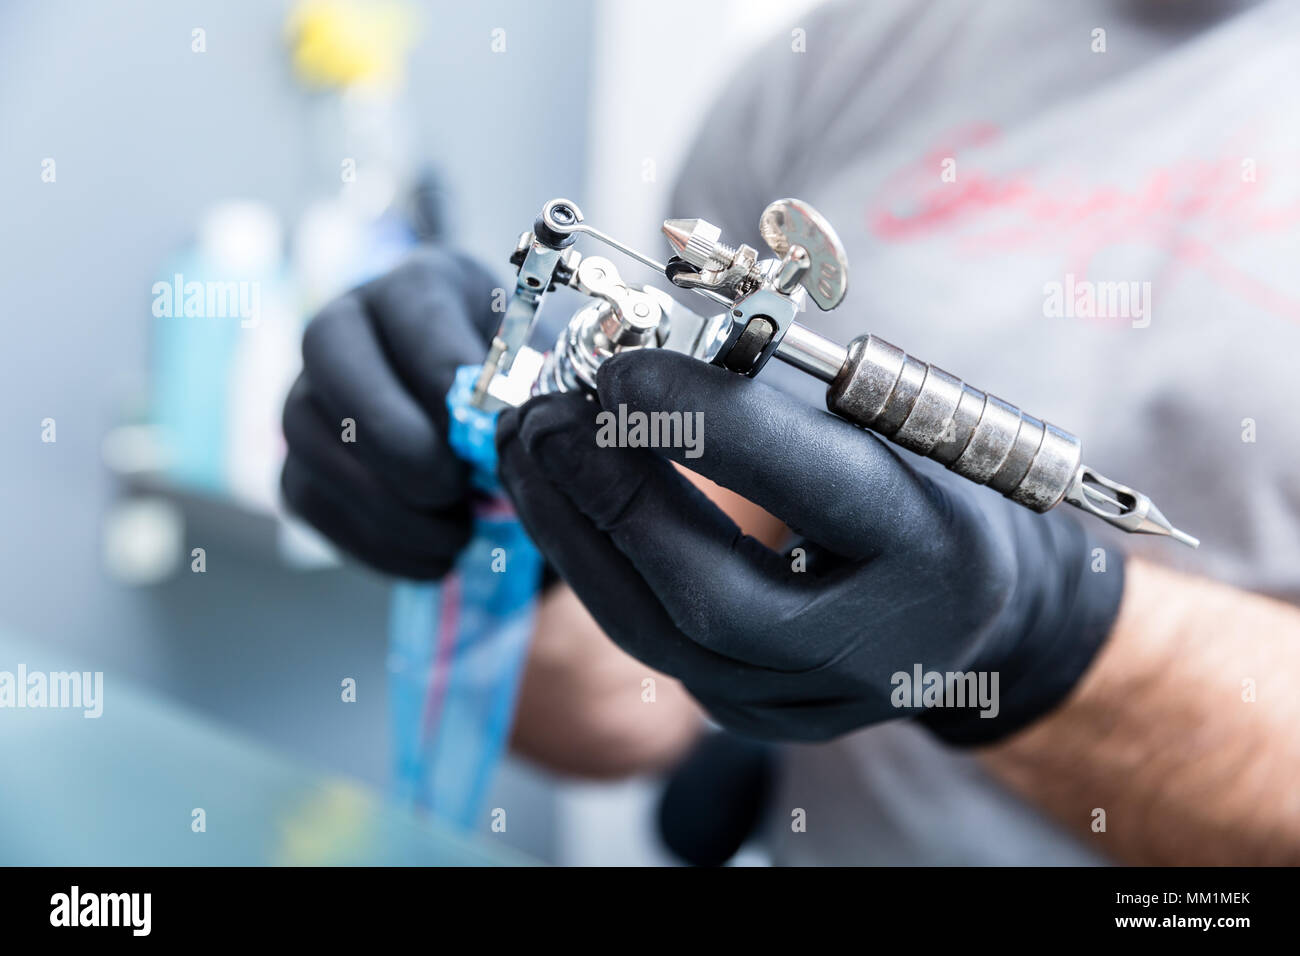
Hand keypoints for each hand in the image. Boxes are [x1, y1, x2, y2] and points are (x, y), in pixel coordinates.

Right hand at [281, 248, 499, 579]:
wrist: (489, 435)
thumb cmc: (521, 394)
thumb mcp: (540, 373)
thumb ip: (532, 390)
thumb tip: (520, 429)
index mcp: (420, 286)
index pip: (409, 304)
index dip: (442, 371)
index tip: (486, 428)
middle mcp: (346, 325)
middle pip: (329, 357)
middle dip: (396, 438)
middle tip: (457, 488)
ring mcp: (308, 393)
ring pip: (308, 439)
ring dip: (386, 503)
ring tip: (457, 535)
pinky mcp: (297, 462)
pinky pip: (310, 501)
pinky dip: (375, 542)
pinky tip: (434, 557)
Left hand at [496, 349, 1124, 743]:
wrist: (967, 608)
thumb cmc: (924, 489)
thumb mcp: (890, 426)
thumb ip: (783, 401)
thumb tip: (645, 366)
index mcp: (939, 550)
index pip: (811, 487)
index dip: (703, 425)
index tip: (619, 371)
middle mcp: (877, 648)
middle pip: (714, 594)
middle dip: (612, 497)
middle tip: (546, 417)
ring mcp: (812, 701)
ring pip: (661, 637)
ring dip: (575, 536)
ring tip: (528, 450)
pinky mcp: (758, 716)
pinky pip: (655, 649)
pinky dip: (597, 570)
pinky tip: (559, 506)